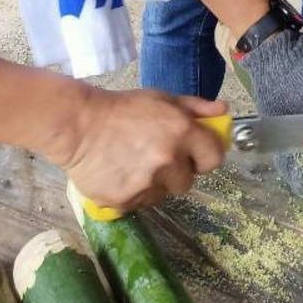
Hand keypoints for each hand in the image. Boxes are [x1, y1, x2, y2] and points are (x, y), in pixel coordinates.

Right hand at [58, 87, 227, 211]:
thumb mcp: (162, 98)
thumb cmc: (122, 108)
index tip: (193, 153)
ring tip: (133, 163)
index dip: (204, 156)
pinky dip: (133, 192)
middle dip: (176, 171)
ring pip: (163, 194)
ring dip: (154, 183)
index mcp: (182, 132)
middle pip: (187, 182)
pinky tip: (119, 173)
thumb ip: (196, 107)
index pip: (214, 158)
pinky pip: (140, 203)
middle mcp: (168, 161)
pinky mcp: (125, 202)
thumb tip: (224, 111)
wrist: (77, 126)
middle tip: (155, 156)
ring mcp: (146, 184)